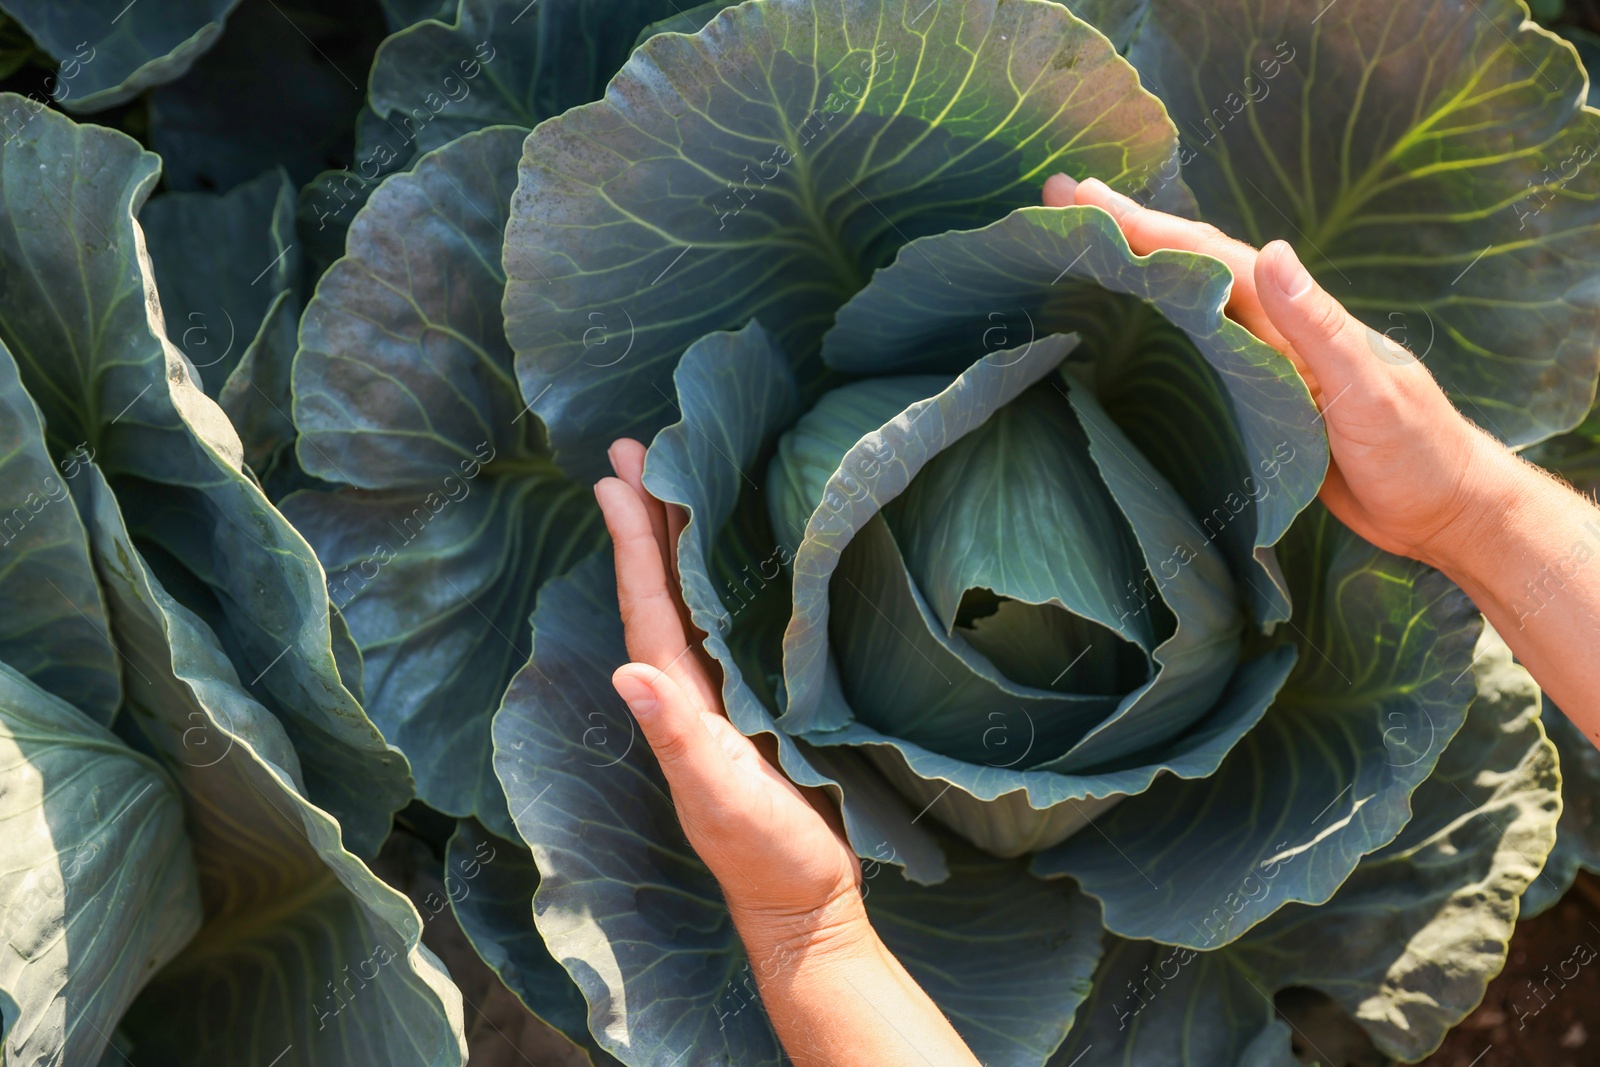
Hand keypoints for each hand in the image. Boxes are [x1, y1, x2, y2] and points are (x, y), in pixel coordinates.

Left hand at [594, 439, 863, 941]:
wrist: (805, 902)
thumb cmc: (765, 852)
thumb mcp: (719, 798)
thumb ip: (677, 738)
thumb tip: (627, 674)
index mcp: (680, 700)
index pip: (649, 607)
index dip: (632, 543)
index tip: (614, 479)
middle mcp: (692, 690)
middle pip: (662, 589)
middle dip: (646, 520)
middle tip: (633, 450)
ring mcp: (724, 698)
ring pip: (693, 602)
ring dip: (676, 542)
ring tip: (672, 481)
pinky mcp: (759, 708)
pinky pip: (730, 626)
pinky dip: (720, 582)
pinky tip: (731, 560)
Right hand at [1042, 175, 1516, 569]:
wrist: (1441, 506)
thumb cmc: (1415, 451)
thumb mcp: (1370, 392)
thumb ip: (1321, 327)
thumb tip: (1270, 251)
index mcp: (1294, 317)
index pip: (1208, 255)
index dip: (1145, 223)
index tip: (1083, 194)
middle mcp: (1275, 326)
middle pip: (1190, 262)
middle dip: (1127, 227)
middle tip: (1057, 198)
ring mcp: (1266, 359)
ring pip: (1189, 297)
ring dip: (1136, 266)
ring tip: (1077, 242)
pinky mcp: (1259, 397)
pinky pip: (1197, 345)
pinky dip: (1159, 321)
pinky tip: (1129, 322)